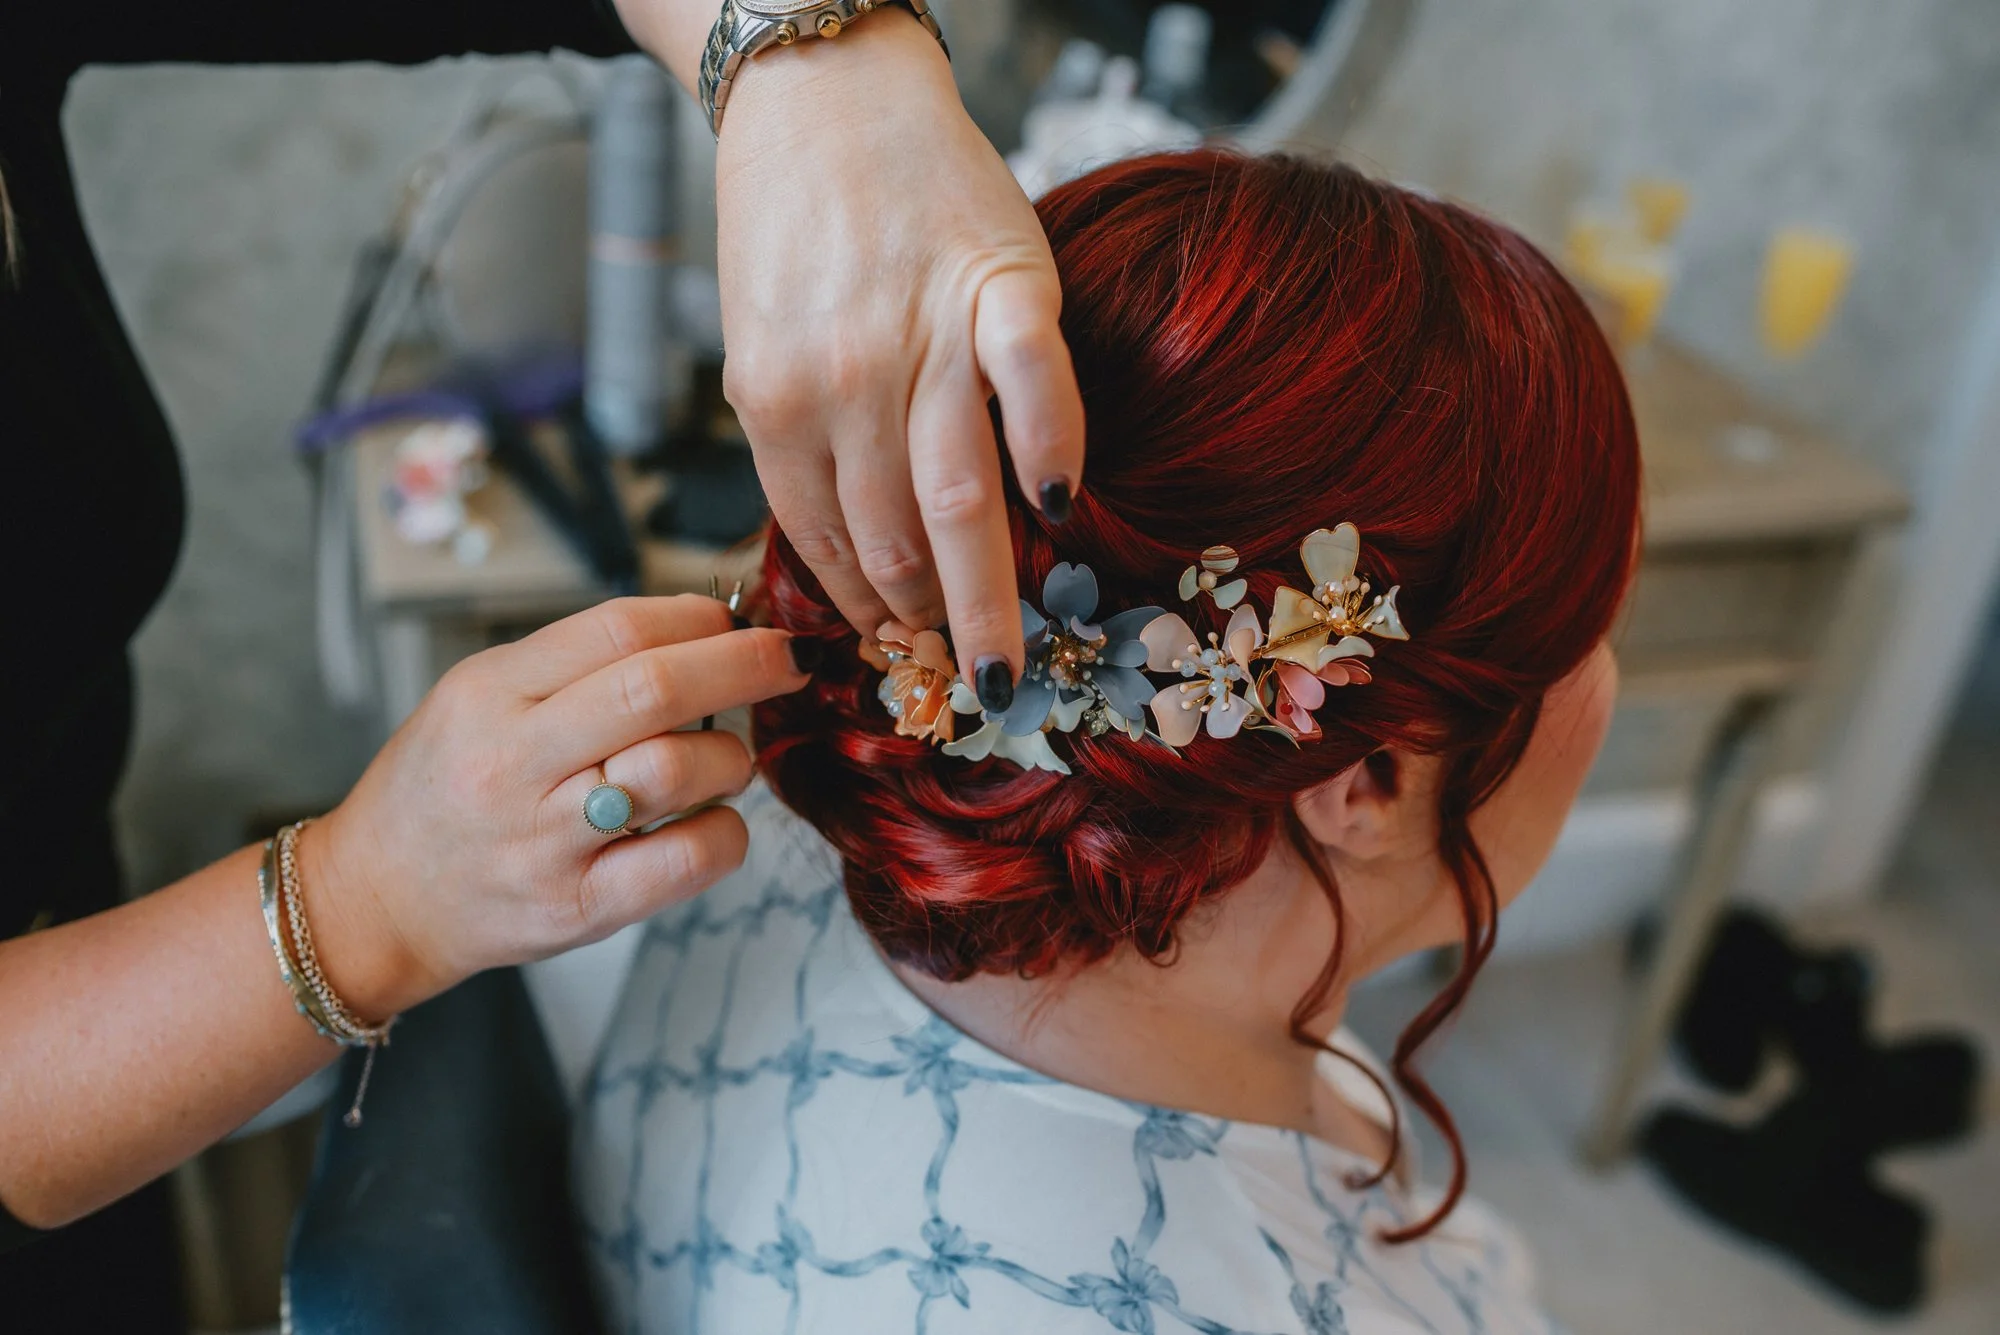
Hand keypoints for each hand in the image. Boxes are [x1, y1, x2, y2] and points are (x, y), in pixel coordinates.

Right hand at [298, 596, 812, 1019]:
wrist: (375, 899)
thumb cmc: (443, 790)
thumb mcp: (480, 697)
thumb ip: (576, 664)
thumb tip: (703, 629)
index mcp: (488, 693)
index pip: (616, 630)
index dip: (697, 617)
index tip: (735, 621)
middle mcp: (513, 762)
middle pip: (656, 690)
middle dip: (745, 664)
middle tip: (784, 660)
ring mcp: (544, 841)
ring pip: (677, 770)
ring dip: (731, 755)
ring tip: (725, 759)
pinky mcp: (576, 909)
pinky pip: (686, 860)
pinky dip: (724, 832)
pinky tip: (711, 821)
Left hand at [712, 9, 1084, 711]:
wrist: (824, 94)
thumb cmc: (791, 228)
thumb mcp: (760, 344)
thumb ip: (804, 440)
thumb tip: (856, 552)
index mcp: (772, 401)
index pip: (821, 541)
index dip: (861, 613)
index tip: (895, 660)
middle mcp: (839, 380)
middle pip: (894, 539)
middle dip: (928, 628)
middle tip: (967, 685)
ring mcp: (922, 333)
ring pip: (958, 493)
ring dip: (984, 589)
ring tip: (1006, 652)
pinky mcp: (1000, 282)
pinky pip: (1034, 386)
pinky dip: (1051, 448)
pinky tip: (1060, 503)